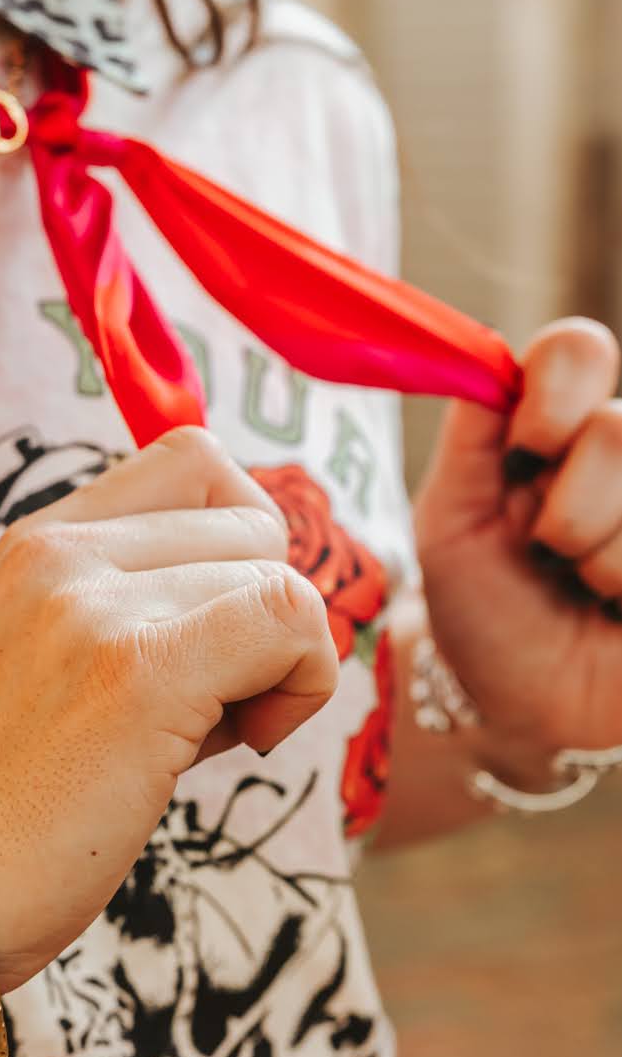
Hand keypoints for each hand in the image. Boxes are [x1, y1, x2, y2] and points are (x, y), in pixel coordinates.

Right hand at [0, 428, 339, 990]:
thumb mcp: (38, 667)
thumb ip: (131, 613)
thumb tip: (267, 614)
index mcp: (36, 541)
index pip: (195, 464)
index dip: (236, 548)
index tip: (206, 639)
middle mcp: (60, 550)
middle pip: (252, 520)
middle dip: (262, 612)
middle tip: (208, 706)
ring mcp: (95, 604)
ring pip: (281, 575)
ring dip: (279, 664)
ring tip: (202, 739)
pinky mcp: (139, 671)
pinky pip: (289, 619)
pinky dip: (302, 682)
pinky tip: (244, 745)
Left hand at [415, 317, 621, 778]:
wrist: (523, 707)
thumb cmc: (485, 611)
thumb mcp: (452, 524)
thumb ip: (470, 440)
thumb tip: (490, 359)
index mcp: (555, 425)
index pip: (576, 350)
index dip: (555, 392)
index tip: (524, 452)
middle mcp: (619, 451)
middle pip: (618, 427)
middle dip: (569, 509)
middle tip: (549, 554)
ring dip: (600, 559)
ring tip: (586, 588)